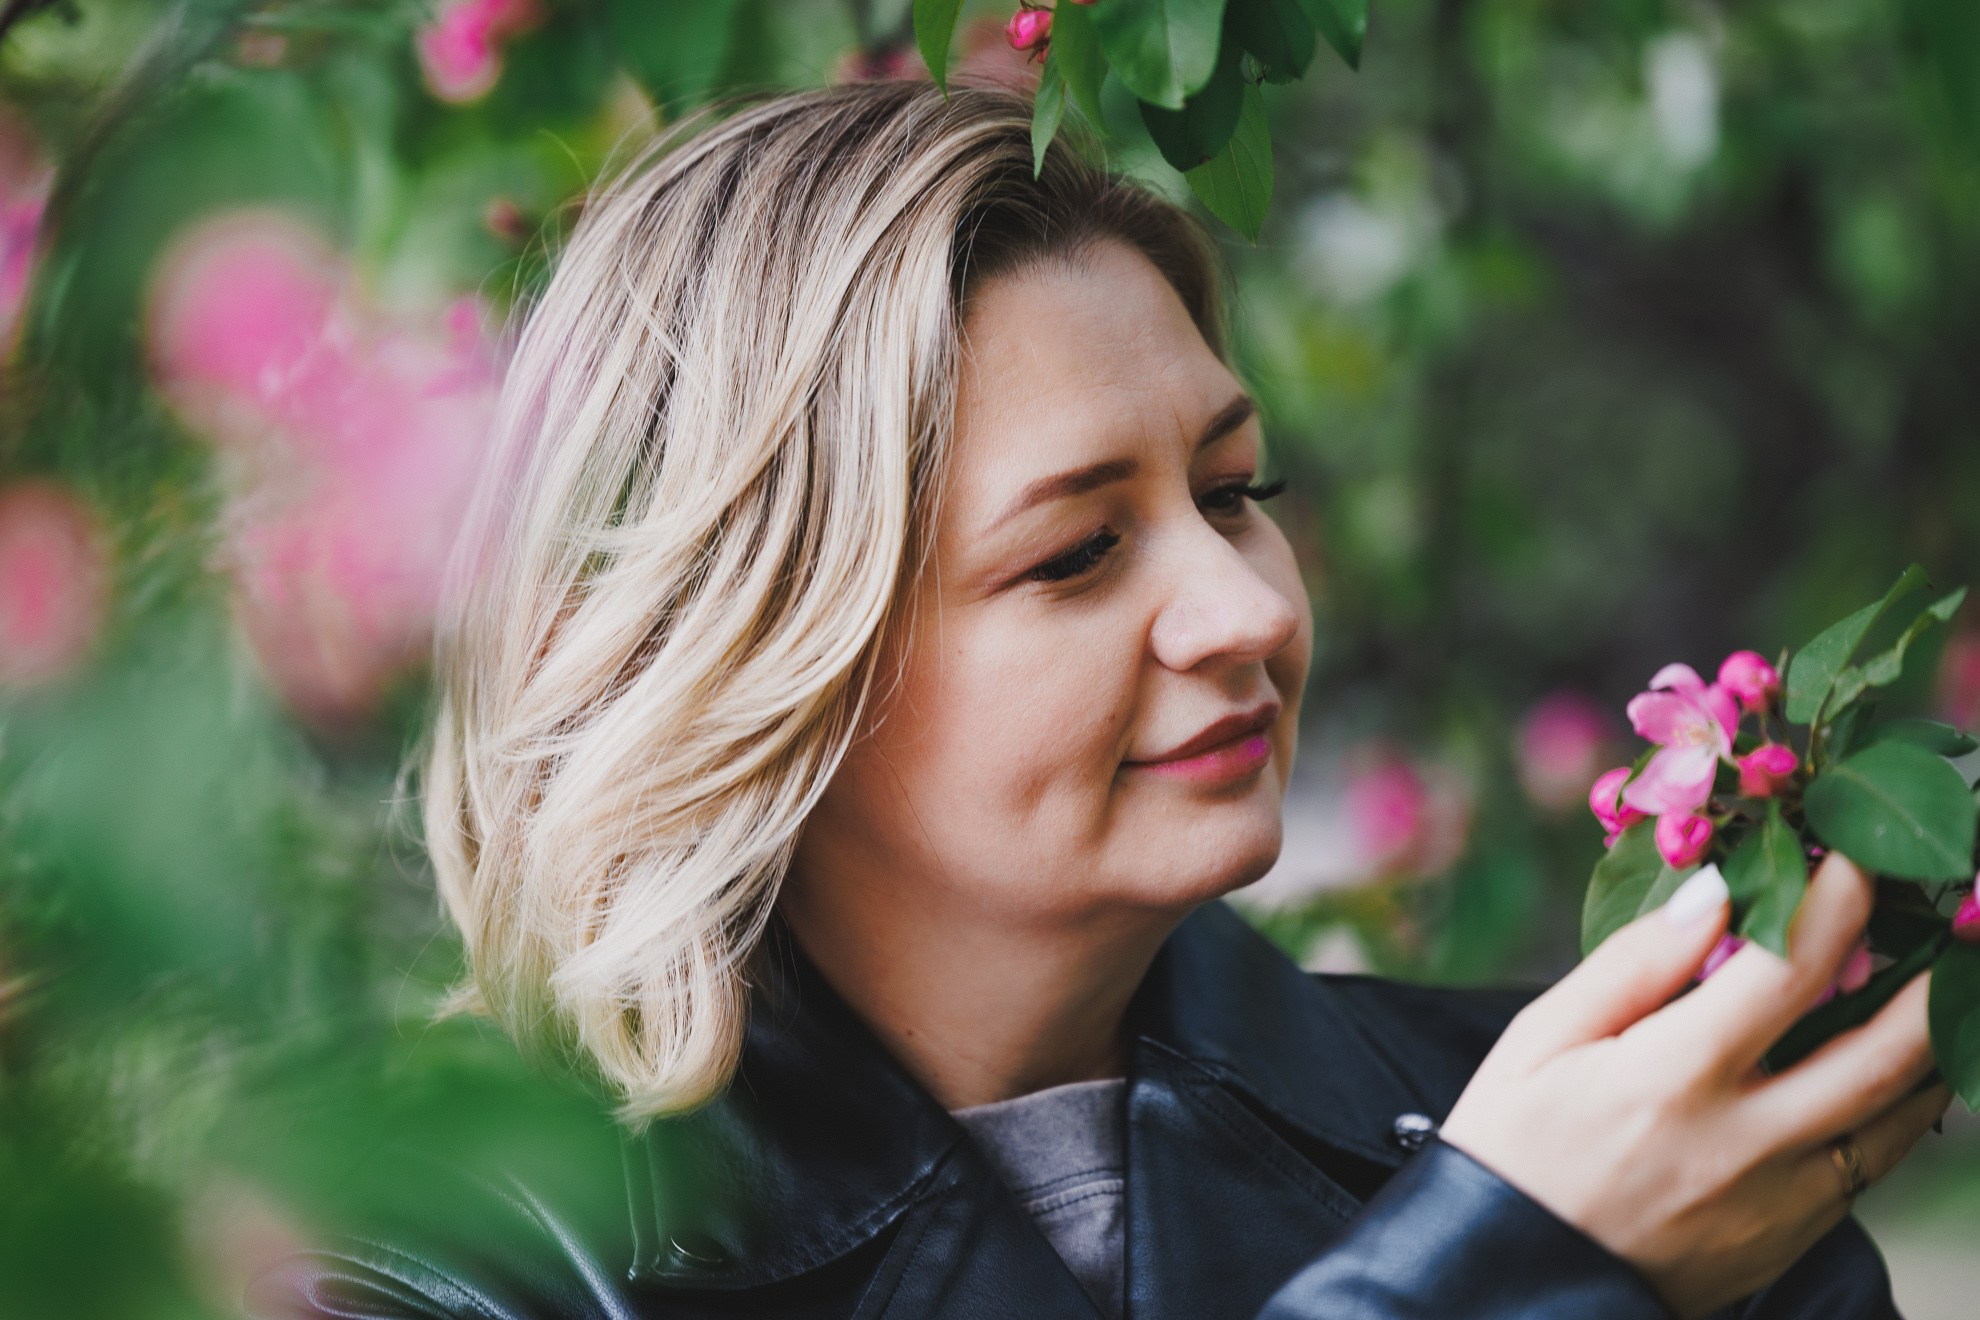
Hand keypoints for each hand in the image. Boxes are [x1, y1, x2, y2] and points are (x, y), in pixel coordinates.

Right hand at [1438, 852, 1952, 1319]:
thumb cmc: (1512, 1146)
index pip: (1787, 970)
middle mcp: (1746, 1141)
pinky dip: (1898, 1105)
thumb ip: (1632, 964)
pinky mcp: (1791, 1236)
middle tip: (1953, 917)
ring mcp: (1781, 1199)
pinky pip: (1873, 1162)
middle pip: (1886, 1048)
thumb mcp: (1539, 1040)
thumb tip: (1715, 894)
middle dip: (1934, 973)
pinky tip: (1891, 1064)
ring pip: (1900, 1113)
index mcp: (1672, 1078)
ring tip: (1940, 981)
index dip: (1835, 902)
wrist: (1514, 1281)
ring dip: (1934, 1040)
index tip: (1852, 858)